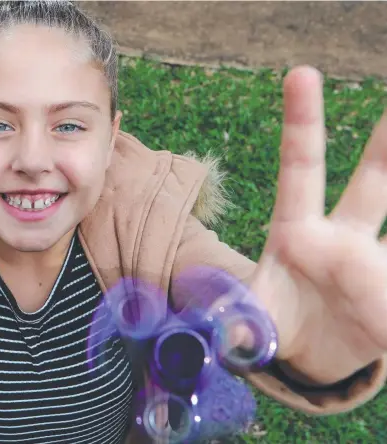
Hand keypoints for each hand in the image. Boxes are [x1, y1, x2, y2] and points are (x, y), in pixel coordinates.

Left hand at [250, 65, 386, 383]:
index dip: (300, 123)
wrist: (307, 356)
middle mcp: (340, 237)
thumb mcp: (248, 323)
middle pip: (373, 181)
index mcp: (296, 232)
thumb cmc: (272, 324)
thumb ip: (237, 324)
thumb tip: (229, 333)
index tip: (300, 73)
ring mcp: (374, 261)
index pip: (299, 168)